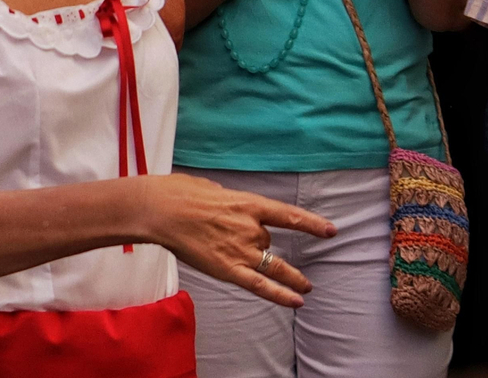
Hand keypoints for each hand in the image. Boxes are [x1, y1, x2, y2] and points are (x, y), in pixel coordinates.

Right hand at [144, 173, 334, 307]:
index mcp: (246, 203)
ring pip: (273, 266)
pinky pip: (261, 286)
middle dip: (260, 245)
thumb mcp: (208, 187)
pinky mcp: (227, 269)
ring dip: (291, 277)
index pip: (288, 215)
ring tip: (305, 287)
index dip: (311, 224)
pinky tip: (297, 301)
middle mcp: (249, 228)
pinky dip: (281, 295)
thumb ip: (224, 199)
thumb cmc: (177, 193)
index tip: (330, 231)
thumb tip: (226, 204)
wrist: (157, 210)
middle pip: (267, 242)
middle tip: (253, 248)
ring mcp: (240, 250)